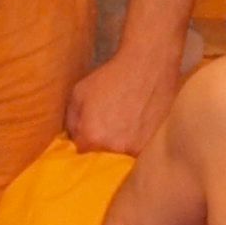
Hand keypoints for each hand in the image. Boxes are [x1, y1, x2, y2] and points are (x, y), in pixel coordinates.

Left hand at [66, 43, 180, 155]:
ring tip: (124, 126)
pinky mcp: (154, 144)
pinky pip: (140, 152)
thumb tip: (72, 139)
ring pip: (122, 157)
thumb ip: (71, 121)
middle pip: (102, 158)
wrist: (148, 66)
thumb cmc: (111, 77)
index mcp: (92, 136)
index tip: (88, 134)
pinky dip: (136, 142)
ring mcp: (137, 148)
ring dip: (120, 146)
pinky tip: (136, 126)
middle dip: (101, 146)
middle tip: (107, 128)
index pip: (80, 153)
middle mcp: (114, 147)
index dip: (84, 142)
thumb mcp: (79, 93)